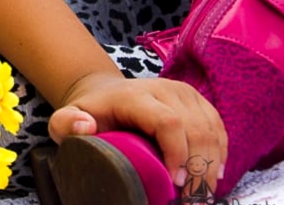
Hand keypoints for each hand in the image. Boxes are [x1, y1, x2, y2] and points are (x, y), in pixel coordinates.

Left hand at [49, 72, 226, 191]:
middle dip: (199, 168)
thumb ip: (65, 125)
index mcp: (134, 96)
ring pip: (211, 130)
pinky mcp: (197, 101)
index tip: (175, 183)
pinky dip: (219, 154)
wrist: (104, 94)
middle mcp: (163, 89)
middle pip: (195, 129)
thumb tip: (86, 126)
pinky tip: (213, 175)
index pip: (168, 122)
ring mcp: (183, 93)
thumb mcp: (64, 120)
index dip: (178, 153)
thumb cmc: (87, 113)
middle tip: (193, 200)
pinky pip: (218, 128)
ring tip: (203, 195)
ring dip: (212, 165)